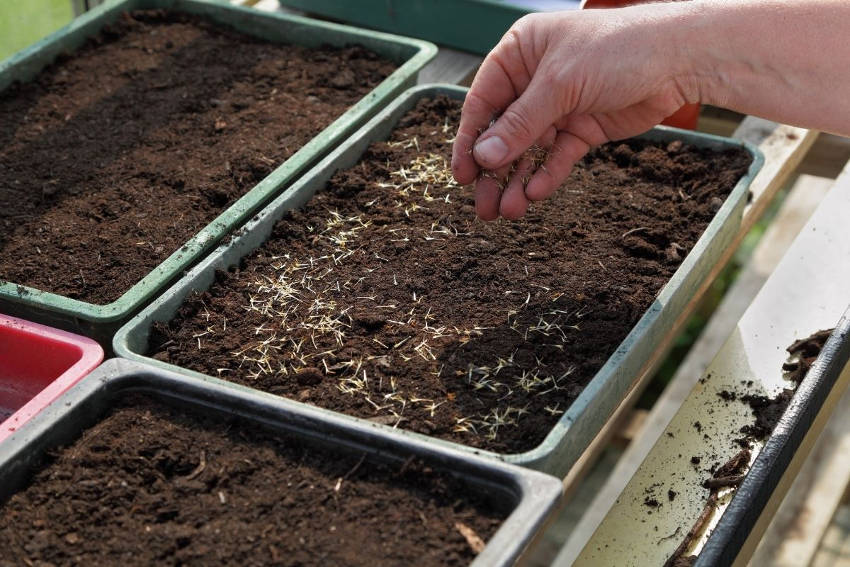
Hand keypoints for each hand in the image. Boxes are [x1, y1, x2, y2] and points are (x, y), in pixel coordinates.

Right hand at [451, 6, 699, 219]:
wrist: (678, 59)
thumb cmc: (618, 48)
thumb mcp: (560, 84)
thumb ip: (521, 124)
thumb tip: (484, 157)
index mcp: (519, 54)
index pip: (482, 102)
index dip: (470, 140)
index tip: (463, 175)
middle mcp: (533, 81)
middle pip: (503, 132)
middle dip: (493, 171)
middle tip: (483, 206)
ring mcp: (558, 106)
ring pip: (528, 150)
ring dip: (517, 181)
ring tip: (509, 212)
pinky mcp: (581, 128)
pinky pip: (556, 157)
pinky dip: (546, 176)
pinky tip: (534, 194)